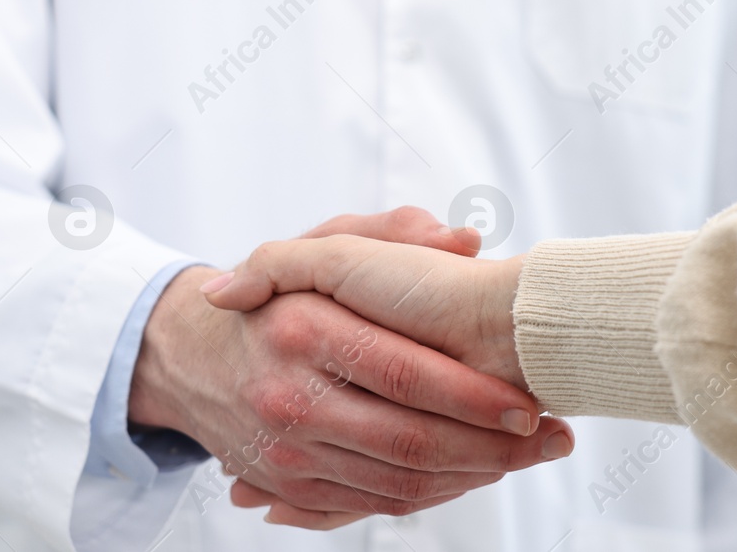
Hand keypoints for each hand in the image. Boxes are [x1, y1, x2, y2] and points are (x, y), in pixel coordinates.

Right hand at [129, 212, 571, 529]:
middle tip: (547, 439)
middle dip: (491, 448)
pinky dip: (424, 500)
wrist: (189, 353)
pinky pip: (367, 505)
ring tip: (523, 460)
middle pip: (409, 442)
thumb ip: (391, 231)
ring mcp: (284, 449)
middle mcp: (290, 395)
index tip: (526, 404)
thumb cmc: (276, 296)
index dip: (472, 396)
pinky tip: (466, 478)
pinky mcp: (285, 486)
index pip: (405, 375)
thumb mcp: (321, 244)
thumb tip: (464, 238)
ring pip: (395, 484)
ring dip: (470, 479)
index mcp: (304, 328)